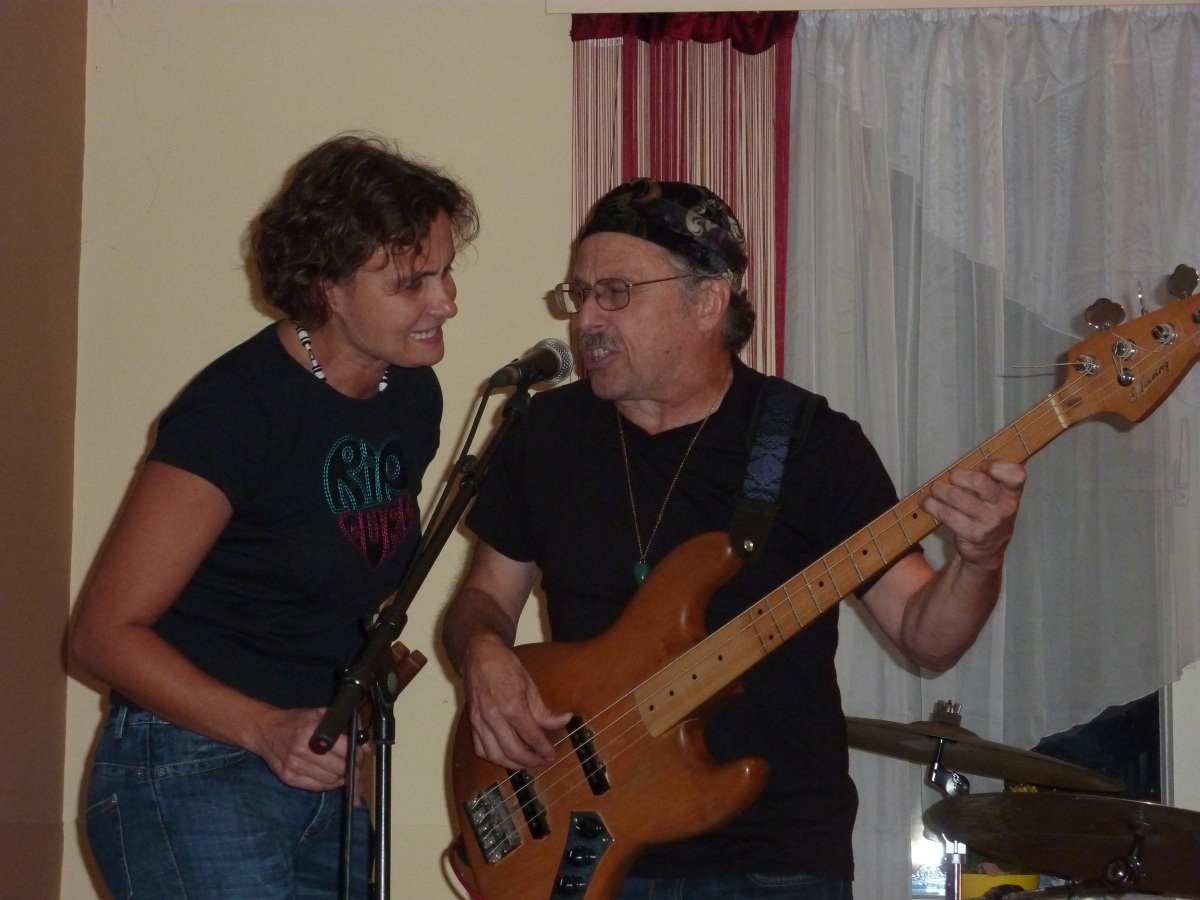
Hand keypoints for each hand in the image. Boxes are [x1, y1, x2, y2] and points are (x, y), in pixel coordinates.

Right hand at [250, 707, 351, 791]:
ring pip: (331, 781)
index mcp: (312, 732)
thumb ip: (346, 725)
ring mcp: (294, 767)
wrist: (266, 731)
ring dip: (341, 777)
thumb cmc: (297, 721)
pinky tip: (330, 776)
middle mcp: (302, 751)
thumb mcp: (321, 714)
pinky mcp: (289, 778)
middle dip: (352, 768)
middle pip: (340, 768)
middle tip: (354, 764)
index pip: (345, 750)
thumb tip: (367, 745)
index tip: (361, 754)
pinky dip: (329, 784)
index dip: (357, 754)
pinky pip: (318, 787)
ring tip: (342, 769)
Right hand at [462, 635, 571, 769]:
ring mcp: (480, 722)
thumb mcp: (530, 685)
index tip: (551, 755)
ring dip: (512, 765)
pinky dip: (494, 758)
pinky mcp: (471, 723)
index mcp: (512, 705)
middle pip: (513, 750)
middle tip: (542, 762)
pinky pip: (481, 749)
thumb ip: (544, 710)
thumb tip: (563, 721)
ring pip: (495, 755)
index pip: (531, 736)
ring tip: (526, 764)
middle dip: (530, 761)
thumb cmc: (505, 666)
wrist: (479, 655)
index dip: (543, 749)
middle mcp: (494, 717)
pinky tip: (505, 757)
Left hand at [920, 459, 1025, 569]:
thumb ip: (988, 479)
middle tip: (951, 477)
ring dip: (940, 489)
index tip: (983, 466)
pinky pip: (946, 513)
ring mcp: (989, 522)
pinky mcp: (973, 534)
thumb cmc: (989, 513)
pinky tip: (925, 500)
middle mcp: (1005, 507)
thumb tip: (960, 464)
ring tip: (935, 488)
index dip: (996, 466)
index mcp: (1013, 493)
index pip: (1016, 475)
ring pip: (957, 496)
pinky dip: (931, 504)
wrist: (989, 550)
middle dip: (958, 476)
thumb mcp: (997, 497)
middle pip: (978, 481)